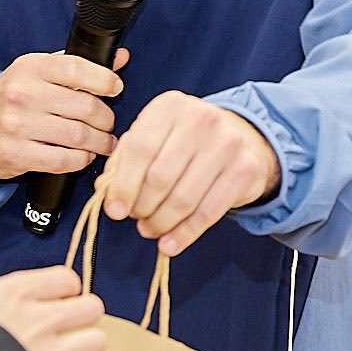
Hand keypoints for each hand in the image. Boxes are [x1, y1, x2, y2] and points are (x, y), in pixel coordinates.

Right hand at [0, 49, 127, 179]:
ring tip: (104, 142)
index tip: (115, 88)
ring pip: (78, 135)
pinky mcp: (15, 154)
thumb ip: (77, 65)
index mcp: (31, 68)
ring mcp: (17, 125)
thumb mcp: (39, 71)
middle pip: (84, 106)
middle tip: (108, 123)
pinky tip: (84, 155)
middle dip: (105, 118)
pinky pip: (63, 160)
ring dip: (100, 142)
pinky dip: (81, 159)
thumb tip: (120, 57)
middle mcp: (22, 94)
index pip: (76, 69)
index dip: (104, 80)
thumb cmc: (14, 96)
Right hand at [0, 266, 107, 350]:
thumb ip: (2, 299)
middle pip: (92, 307)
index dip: (65, 290)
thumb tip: (19, 297)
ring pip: (97, 340)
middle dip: (83, 316)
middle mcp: (38, 318)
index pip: (67, 279)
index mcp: (16, 293)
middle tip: (68, 326)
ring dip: (85, 346)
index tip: (58, 298)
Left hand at [99, 92, 279, 256]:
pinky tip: (170, 244)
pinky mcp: (245, 170)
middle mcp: (202, 119)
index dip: (123, 186)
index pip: (139, 149)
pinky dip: (185, 234)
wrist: (242, 138)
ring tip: (151, 229)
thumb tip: (106, 191)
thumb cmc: (186, 140)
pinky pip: (208, 213)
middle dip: (142, 207)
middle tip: (137, 219)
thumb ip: (124, 160)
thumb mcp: (154, 137)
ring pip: (183, 199)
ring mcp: (227, 144)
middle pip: (160, 178)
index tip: (114, 210)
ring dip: (161, 223)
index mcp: (170, 106)